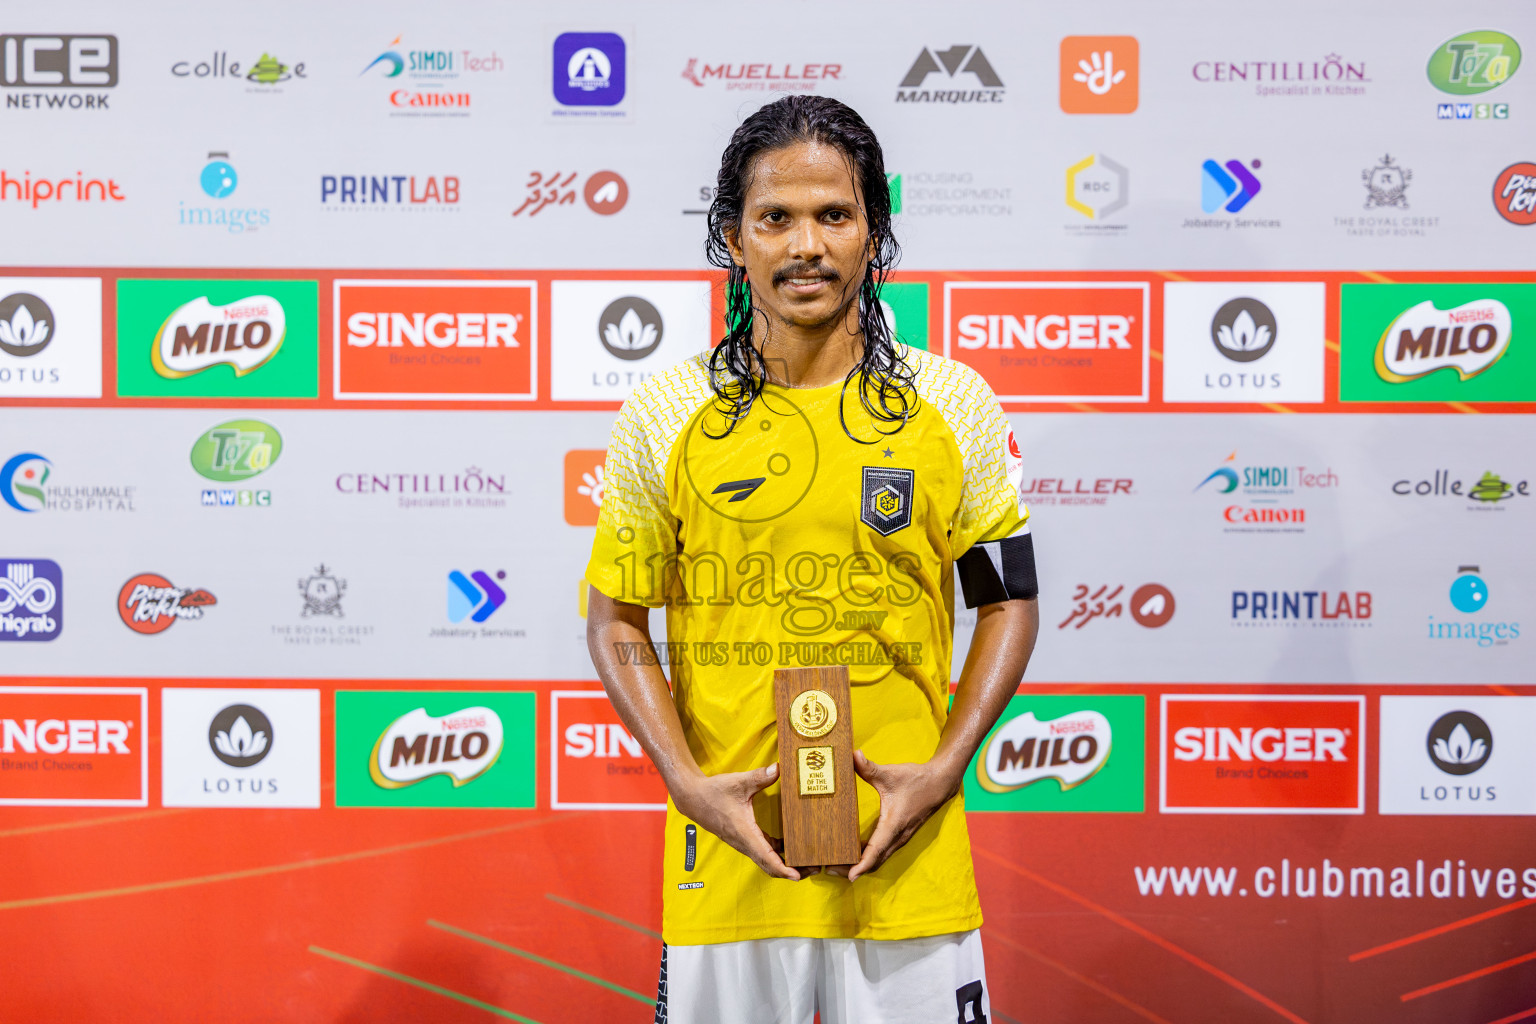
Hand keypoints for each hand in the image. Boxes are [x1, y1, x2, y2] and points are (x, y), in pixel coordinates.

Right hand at [670, 763, 800, 880]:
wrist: (693, 798)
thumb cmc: (713, 792)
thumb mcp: (738, 782)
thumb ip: (759, 776)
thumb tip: (779, 768)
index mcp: (745, 833)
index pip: (767, 858)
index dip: (783, 869)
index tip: (798, 875)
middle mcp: (745, 842)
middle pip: (770, 865)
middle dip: (791, 870)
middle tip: (813, 869)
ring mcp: (744, 842)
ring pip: (766, 860)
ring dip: (784, 863)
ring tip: (806, 860)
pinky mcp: (744, 838)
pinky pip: (762, 851)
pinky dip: (776, 853)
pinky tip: (789, 845)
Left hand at [841, 750, 960, 881]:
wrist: (940, 783)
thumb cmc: (916, 779)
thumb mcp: (890, 773)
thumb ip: (869, 768)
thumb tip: (853, 755)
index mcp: (894, 824)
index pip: (876, 850)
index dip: (862, 865)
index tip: (849, 876)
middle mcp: (898, 835)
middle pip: (875, 860)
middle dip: (855, 868)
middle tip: (832, 870)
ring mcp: (900, 837)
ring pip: (880, 857)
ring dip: (862, 864)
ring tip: (839, 865)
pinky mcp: (901, 834)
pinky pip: (883, 851)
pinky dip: (870, 856)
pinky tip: (855, 851)